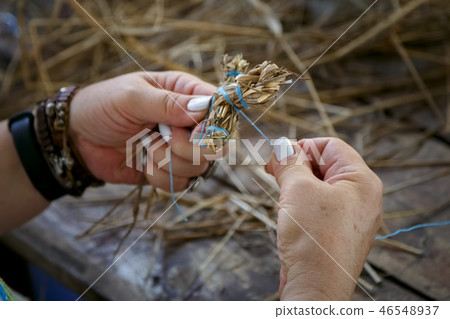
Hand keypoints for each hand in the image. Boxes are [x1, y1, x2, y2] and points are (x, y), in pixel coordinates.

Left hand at [70, 71, 216, 190]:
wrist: (77, 139)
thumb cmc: (102, 106)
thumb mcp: (131, 97)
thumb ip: (167, 103)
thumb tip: (203, 109)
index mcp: (184, 93)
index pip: (218, 108)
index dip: (213, 124)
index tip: (192, 132)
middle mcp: (189, 122)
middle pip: (215, 144)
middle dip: (187, 148)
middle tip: (161, 138)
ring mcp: (180, 149)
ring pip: (198, 168)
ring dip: (167, 162)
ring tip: (144, 147)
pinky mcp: (169, 171)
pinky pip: (181, 184)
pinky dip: (160, 178)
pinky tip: (142, 164)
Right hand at [266, 137, 382, 299]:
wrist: (316, 288)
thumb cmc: (314, 238)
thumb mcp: (298, 189)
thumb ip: (289, 162)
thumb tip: (281, 146)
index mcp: (362, 181)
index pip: (331, 146)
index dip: (303, 146)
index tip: (279, 155)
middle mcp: (362, 198)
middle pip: (325, 166)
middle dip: (296, 167)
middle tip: (272, 171)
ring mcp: (351, 217)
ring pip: (319, 188)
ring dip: (296, 187)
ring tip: (282, 199)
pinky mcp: (338, 233)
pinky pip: (319, 208)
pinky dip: (301, 205)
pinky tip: (288, 216)